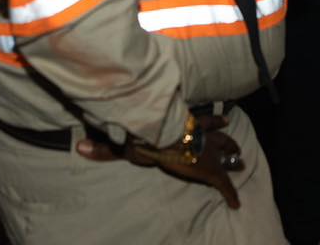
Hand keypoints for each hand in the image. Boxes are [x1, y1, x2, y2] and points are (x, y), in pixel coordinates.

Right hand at [76, 115, 243, 207]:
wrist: (170, 143)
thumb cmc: (151, 140)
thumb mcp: (128, 143)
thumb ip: (104, 147)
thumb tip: (78, 146)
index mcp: (187, 127)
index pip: (202, 121)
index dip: (213, 120)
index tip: (225, 117)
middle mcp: (202, 136)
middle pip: (219, 134)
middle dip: (227, 138)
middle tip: (236, 140)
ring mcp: (209, 153)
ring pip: (227, 152)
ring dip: (233, 156)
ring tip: (241, 160)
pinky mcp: (213, 172)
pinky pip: (225, 185)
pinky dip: (231, 194)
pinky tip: (236, 203)